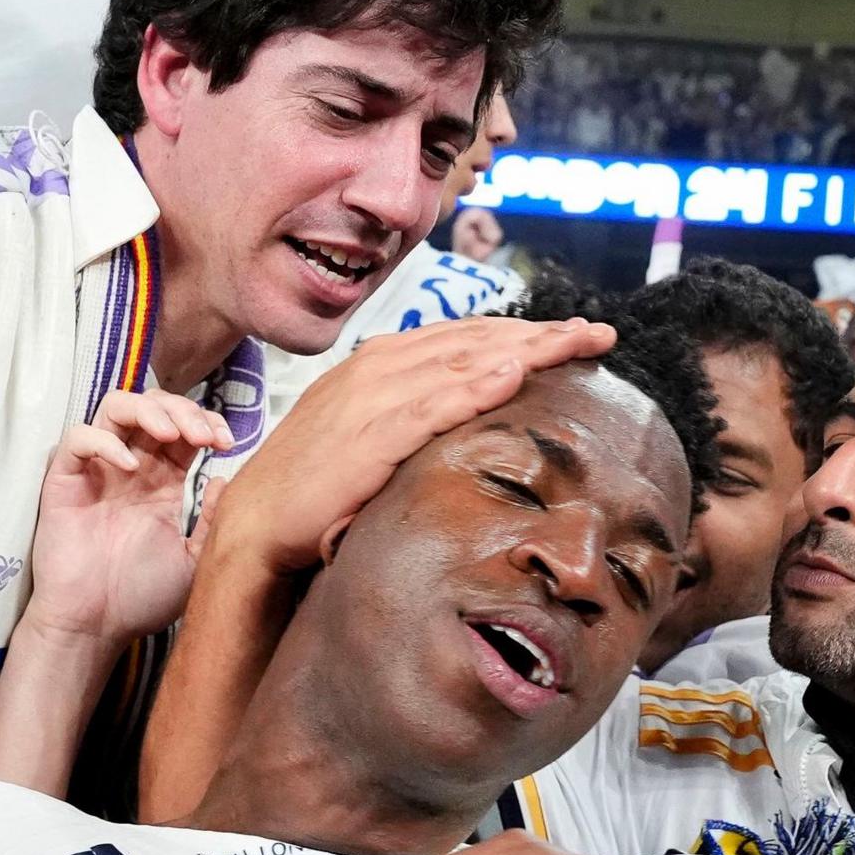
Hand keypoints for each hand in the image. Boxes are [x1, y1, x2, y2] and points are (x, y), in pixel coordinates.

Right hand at [24, 388, 230, 644]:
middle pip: (153, 407)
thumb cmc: (140, 598)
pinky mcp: (64, 481)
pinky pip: (77, 438)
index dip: (205, 422)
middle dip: (183, 410)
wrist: (96, 626)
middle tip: (203, 436)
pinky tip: (131, 467)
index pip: (182, 429)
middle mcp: (130, 469)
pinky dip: (104, 441)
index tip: (226, 442)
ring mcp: (96, 471)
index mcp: (161, 483)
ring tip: (170, 435)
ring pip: (115, 408)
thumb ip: (211, 521)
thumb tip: (225, 479)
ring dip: (147, 411)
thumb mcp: (194, 560)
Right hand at [211, 316, 614, 574]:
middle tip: (597, 333)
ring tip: (577, 341)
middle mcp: (378, 367)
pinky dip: (474, 386)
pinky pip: (433, 404)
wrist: (257, 524)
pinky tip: (514, 373)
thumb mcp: (368, 436)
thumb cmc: (314, 487)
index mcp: (379, 363)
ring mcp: (373, 397)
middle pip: (475, 339)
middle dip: (541, 332)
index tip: (571, 334)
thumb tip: (463, 410)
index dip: (521, 330)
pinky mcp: (370, 435)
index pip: (464, 335)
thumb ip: (412, 414)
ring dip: (526, 348)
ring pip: (463, 361)